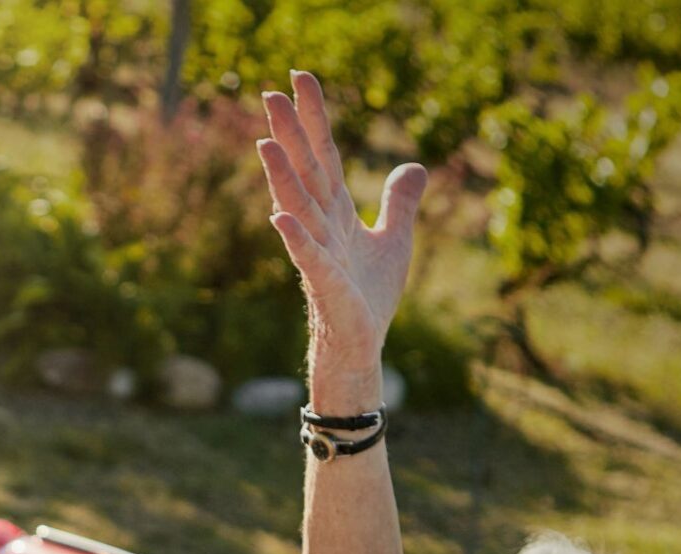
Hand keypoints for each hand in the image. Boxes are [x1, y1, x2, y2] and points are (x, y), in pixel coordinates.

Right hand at [257, 72, 429, 383]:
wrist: (360, 349)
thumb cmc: (367, 299)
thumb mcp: (395, 241)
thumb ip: (399, 203)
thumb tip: (414, 165)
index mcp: (337, 212)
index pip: (323, 156)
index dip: (314, 117)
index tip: (299, 78)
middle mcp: (322, 227)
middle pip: (305, 172)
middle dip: (289, 133)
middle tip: (269, 92)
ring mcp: (320, 256)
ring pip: (299, 208)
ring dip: (283, 177)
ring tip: (266, 143)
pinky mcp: (327, 287)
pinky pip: (310, 259)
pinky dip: (297, 239)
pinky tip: (281, 218)